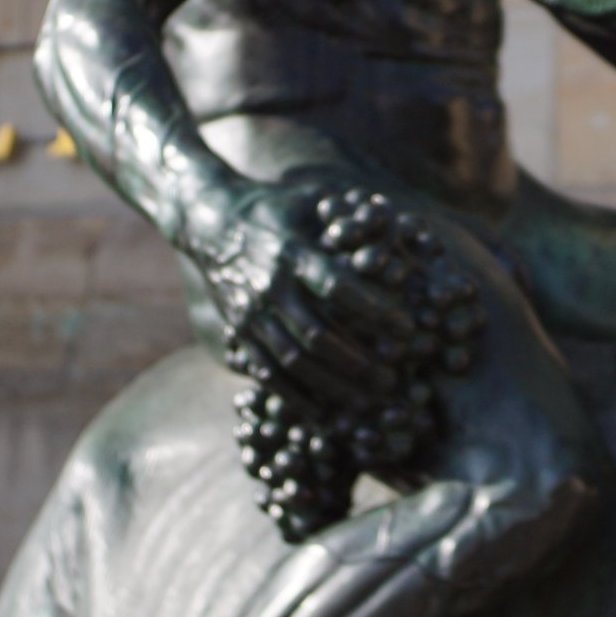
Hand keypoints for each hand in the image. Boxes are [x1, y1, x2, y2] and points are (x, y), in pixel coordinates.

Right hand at [188, 183, 421, 412]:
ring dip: (333, 385)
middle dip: (359, 362)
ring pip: (294, 360)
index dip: (375, 312)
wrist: (208, 221)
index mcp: (292, 252)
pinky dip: (295, 397)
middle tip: (393, 379)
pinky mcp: (239, 331)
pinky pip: (267, 372)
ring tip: (367, 401)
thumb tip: (392, 228)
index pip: (338, 288)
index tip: (407, 330)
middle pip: (318, 335)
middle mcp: (271, 287)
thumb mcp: (308, 202)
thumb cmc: (273, 208)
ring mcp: (251, 313)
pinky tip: (323, 414)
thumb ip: (346, 219)